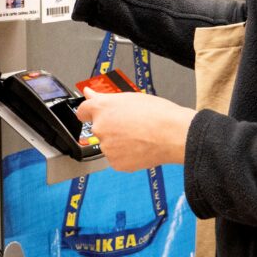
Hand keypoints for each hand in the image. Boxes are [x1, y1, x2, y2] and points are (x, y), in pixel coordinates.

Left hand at [76, 87, 195, 171]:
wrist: (173, 135)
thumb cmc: (158, 114)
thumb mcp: (130, 98)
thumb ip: (105, 98)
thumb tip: (89, 93)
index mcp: (102, 108)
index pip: (83, 111)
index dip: (90, 112)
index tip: (93, 114)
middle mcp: (100, 127)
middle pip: (99, 128)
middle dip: (111, 127)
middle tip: (131, 125)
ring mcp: (107, 147)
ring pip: (109, 144)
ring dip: (119, 142)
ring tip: (140, 136)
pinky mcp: (115, 163)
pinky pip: (117, 159)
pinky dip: (126, 156)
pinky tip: (140, 148)